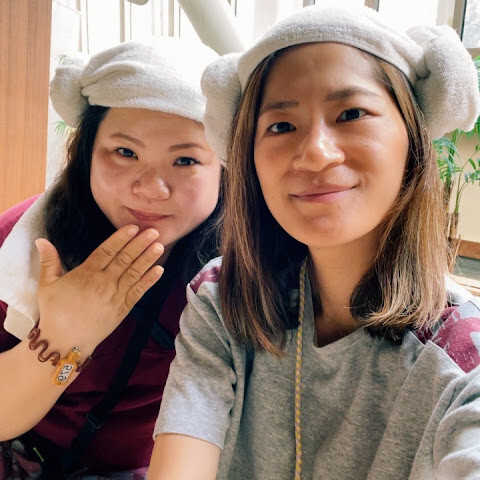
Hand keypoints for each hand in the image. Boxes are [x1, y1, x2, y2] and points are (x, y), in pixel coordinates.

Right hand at [35, 225, 163, 356]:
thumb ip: (48, 261)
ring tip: (160, 246)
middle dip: (140, 244)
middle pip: (125, 259)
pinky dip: (149, 281)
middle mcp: (103, 283)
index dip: (121, 238)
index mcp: (86, 274)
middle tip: (154, 231)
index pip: (107, 251)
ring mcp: (115, 296)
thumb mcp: (46, 285)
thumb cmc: (54, 312)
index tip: (133, 227)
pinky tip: (160, 270)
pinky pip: (138, 292)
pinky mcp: (123, 309)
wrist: (65, 342)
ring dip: (148, 259)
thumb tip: (41, 240)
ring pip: (134, 274)